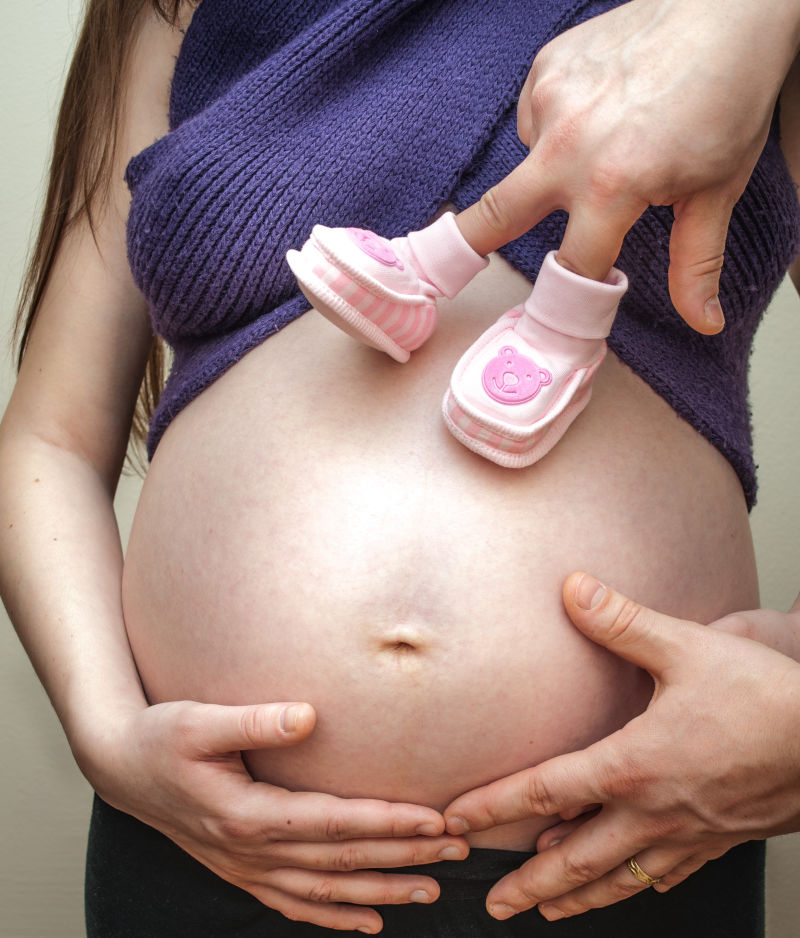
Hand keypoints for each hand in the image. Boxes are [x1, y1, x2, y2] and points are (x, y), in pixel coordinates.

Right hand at [85, 700, 467, 932]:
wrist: (122, 769)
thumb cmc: (161, 739)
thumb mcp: (198, 722)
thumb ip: (254, 721)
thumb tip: (308, 715)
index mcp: (247, 815)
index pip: (334, 823)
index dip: (387, 821)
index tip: (434, 818)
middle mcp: (252, 852)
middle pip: (342, 861)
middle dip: (403, 855)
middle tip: (457, 849)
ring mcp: (247, 869)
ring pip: (326, 890)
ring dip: (382, 890)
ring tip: (432, 888)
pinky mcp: (243, 872)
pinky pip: (295, 905)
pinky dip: (335, 918)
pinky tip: (370, 923)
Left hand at [443, 572, 799, 921]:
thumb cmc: (766, 697)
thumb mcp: (686, 648)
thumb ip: (622, 621)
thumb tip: (573, 589)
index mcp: (633, 766)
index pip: (544, 791)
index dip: (494, 808)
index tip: (457, 823)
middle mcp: (653, 811)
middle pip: (574, 857)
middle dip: (528, 883)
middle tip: (494, 903)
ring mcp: (687, 834)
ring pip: (618, 878)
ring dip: (575, 896)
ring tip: (546, 910)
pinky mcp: (719, 840)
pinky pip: (666, 874)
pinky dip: (635, 886)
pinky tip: (630, 888)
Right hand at [460, 0, 799, 331]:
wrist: (731, 10)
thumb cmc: (730, 96)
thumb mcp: (716, 190)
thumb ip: (696, 263)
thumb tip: (703, 321)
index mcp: (612, 185)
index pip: (572, 267)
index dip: (566, 298)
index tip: (552, 317)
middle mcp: (569, 145)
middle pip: (495, 215)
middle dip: (464, 249)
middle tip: (435, 275)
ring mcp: (552, 101)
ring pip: (527, 162)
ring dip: (551, 172)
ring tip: (606, 143)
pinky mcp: (547, 68)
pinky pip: (535, 118)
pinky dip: (558, 127)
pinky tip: (596, 112)